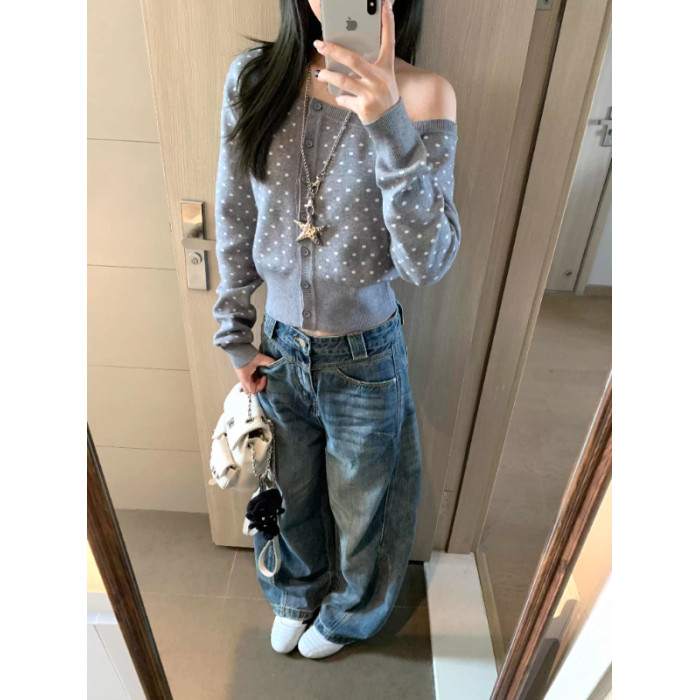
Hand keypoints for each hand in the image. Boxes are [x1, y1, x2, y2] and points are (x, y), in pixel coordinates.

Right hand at [236, 353, 277, 393]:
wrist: (237, 347)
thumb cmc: (246, 354)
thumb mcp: (260, 358)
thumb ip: (269, 362)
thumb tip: (275, 363)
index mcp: (245, 379)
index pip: (253, 390)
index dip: (261, 385)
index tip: (264, 377)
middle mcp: (242, 379)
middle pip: (249, 390)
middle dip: (257, 386)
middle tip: (261, 378)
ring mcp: (242, 376)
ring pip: (249, 385)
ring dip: (256, 381)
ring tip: (259, 373)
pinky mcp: (242, 372)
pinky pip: (249, 379)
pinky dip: (254, 377)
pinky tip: (257, 370)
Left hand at [313, 0, 398, 123]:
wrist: (390, 123)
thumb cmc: (383, 95)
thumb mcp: (383, 77)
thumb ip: (369, 65)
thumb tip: (344, 55)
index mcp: (386, 68)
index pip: (389, 42)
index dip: (387, 23)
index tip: (384, 5)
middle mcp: (379, 79)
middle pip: (354, 60)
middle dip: (334, 51)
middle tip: (320, 44)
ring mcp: (371, 94)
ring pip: (344, 81)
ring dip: (329, 76)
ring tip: (320, 73)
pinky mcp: (363, 108)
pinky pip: (345, 99)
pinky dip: (340, 98)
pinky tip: (338, 96)